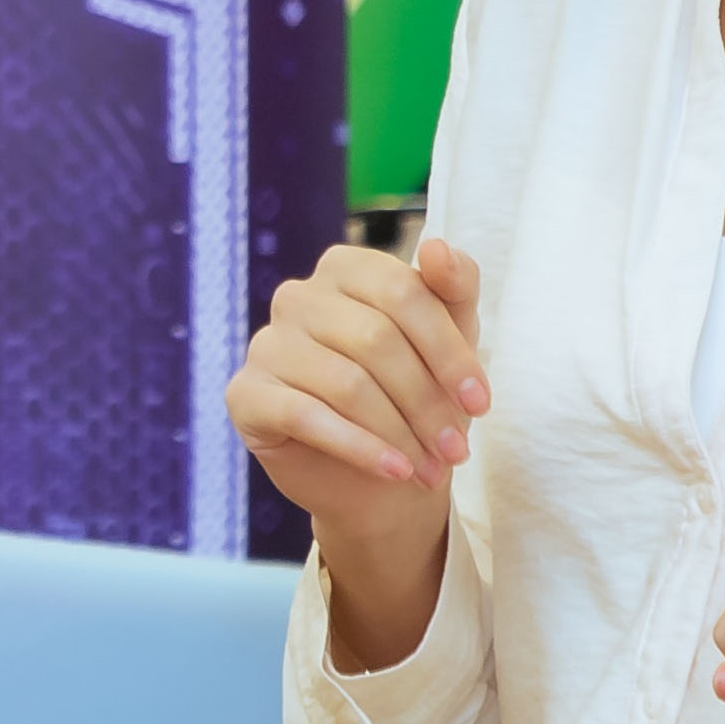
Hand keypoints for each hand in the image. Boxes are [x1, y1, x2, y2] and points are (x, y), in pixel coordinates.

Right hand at [230, 233, 486, 652]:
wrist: (374, 477)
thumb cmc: (414, 397)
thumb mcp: (451, 340)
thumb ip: (454, 287)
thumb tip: (436, 245)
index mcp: (345, 268)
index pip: (402, 292)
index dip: (448, 350)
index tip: (480, 403)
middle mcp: (297, 296)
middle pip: (376, 339)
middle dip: (426, 402)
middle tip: (456, 450)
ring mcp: (266, 343)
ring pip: (346, 383)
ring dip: (399, 433)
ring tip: (429, 469)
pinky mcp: (244, 394)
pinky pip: (305, 416)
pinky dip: (358, 447)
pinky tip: (394, 471)